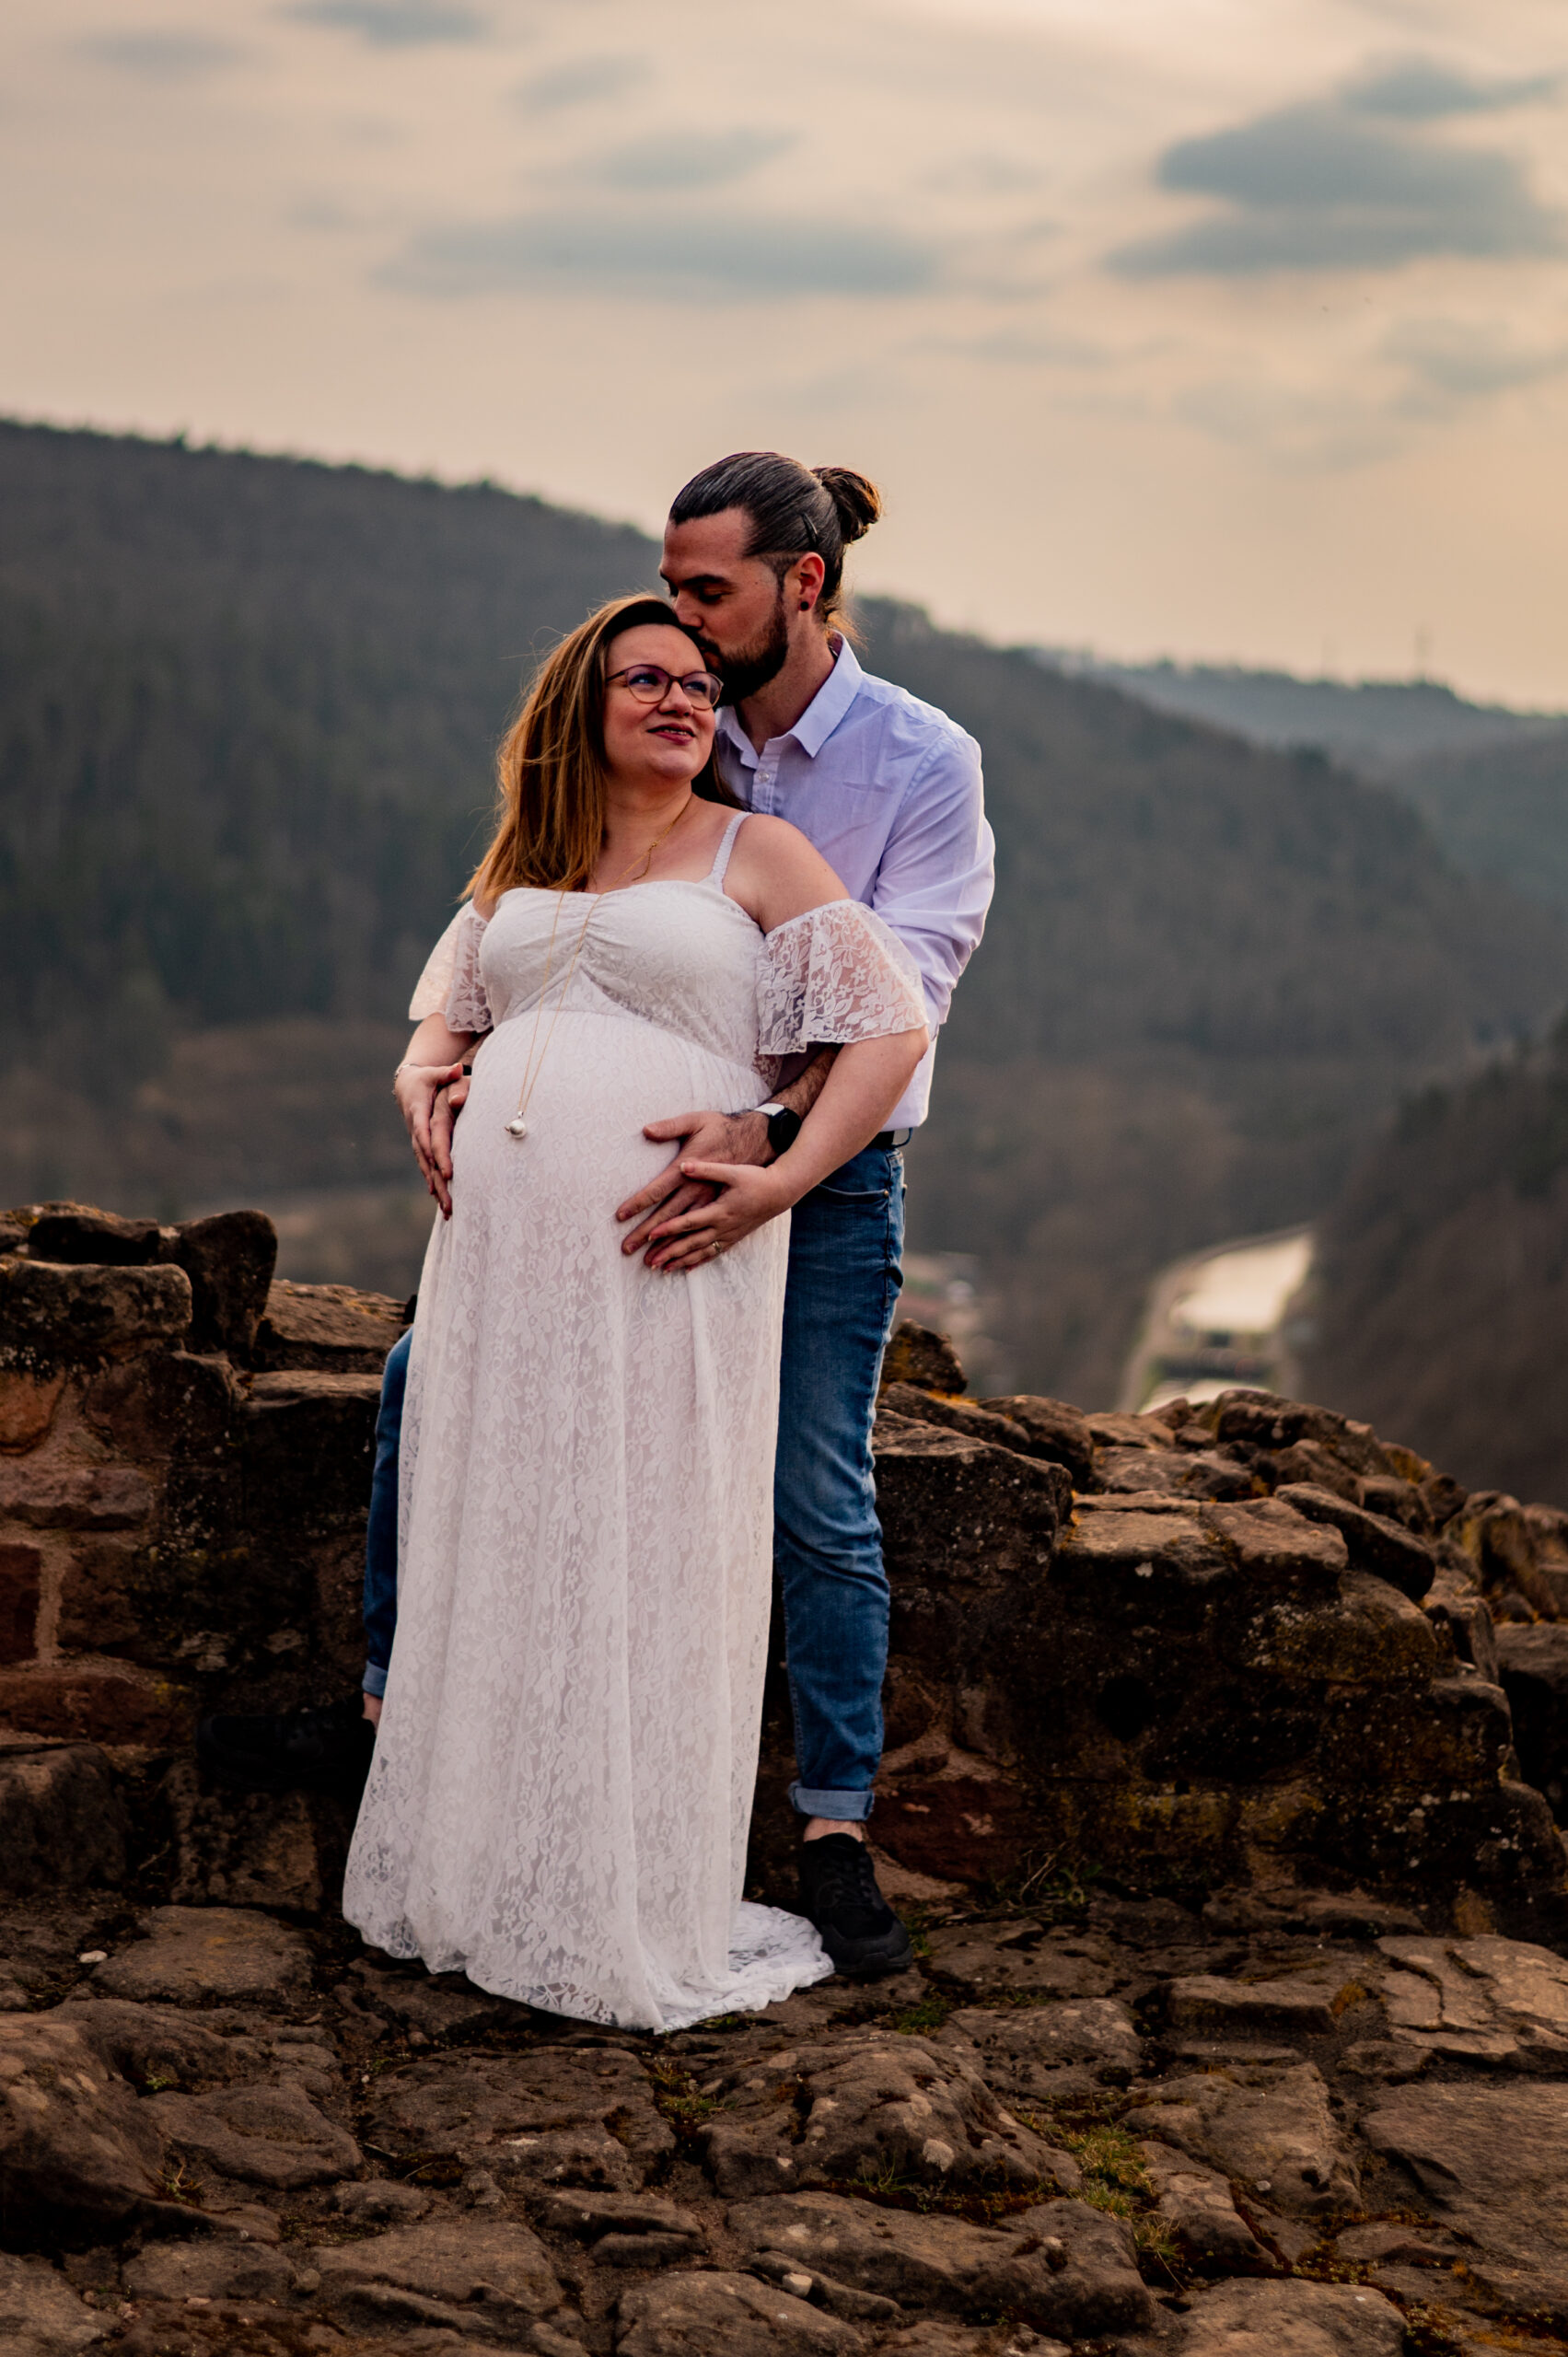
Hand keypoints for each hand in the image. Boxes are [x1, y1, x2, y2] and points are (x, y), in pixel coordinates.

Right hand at [395, 1061, 464, 1215]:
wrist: (406, 1086)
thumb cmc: (425, 1078)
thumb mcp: (434, 1073)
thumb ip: (446, 1073)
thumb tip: (456, 1069)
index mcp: (418, 1113)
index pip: (427, 1137)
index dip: (436, 1155)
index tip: (449, 1172)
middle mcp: (415, 1131)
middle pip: (426, 1160)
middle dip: (438, 1182)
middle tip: (451, 1204)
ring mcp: (415, 1141)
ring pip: (426, 1168)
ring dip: (437, 1190)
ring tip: (450, 1210)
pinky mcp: (419, 1147)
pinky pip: (426, 1168)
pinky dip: (433, 1184)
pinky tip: (441, 1201)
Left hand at [645, 1158, 793, 1272]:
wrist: (780, 1192)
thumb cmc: (756, 1179)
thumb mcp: (732, 1171)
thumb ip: (707, 1170)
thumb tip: (683, 1165)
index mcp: (720, 1210)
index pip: (689, 1222)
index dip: (669, 1228)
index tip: (650, 1235)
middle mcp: (723, 1227)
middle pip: (691, 1243)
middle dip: (669, 1253)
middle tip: (649, 1262)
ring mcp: (729, 1235)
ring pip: (701, 1252)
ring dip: (680, 1261)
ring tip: (661, 1269)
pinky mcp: (734, 1238)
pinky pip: (713, 1253)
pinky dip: (698, 1262)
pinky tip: (686, 1269)